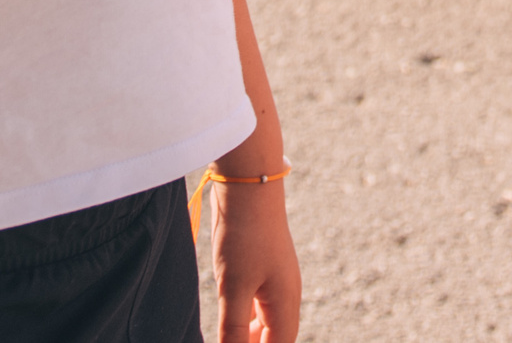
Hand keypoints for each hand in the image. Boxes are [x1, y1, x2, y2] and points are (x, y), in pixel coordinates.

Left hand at [211, 180, 300, 342]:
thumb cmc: (244, 235)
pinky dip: (243, 316)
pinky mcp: (260, 267)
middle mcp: (285, 294)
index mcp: (285, 303)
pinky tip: (227, 318)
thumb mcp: (233, 288)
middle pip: (273, 337)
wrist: (248, 184)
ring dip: (247, 334)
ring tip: (225, 334)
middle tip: (226, 341)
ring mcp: (274, 280)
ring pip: (264, 322)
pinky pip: (255, 303)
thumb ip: (233, 329)